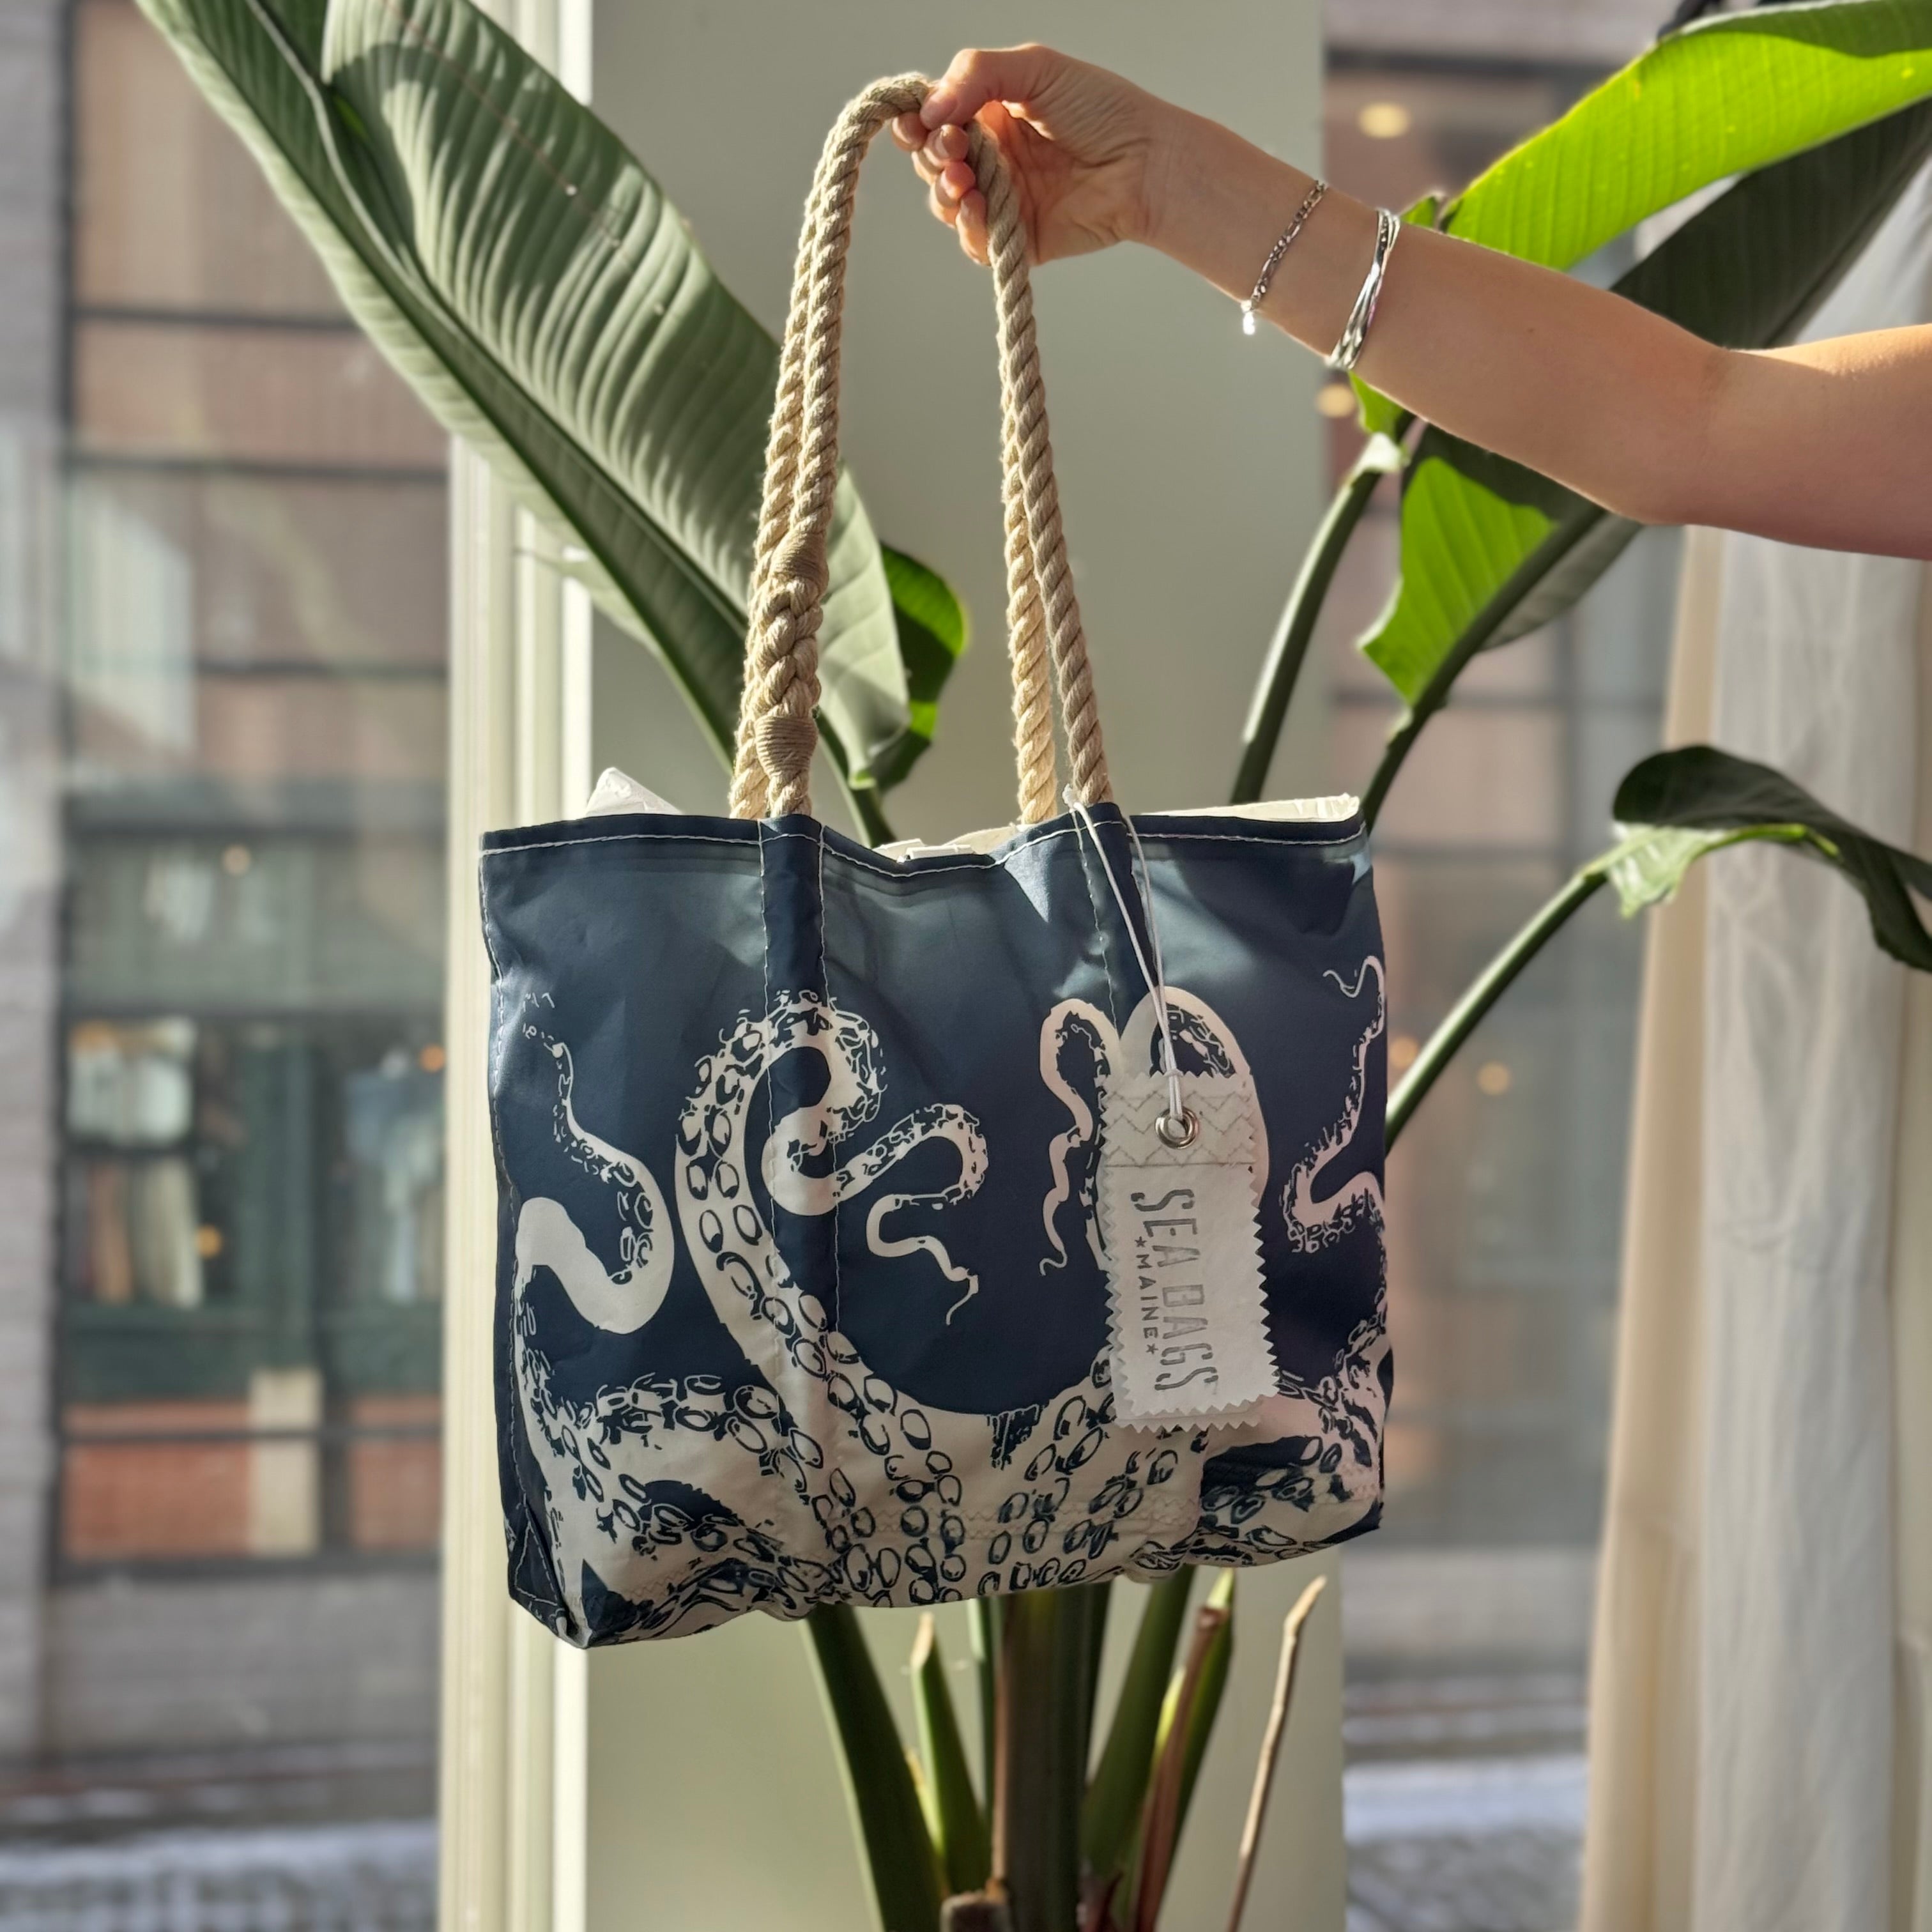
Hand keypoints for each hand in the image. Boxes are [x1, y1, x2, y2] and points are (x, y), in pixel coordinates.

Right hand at [890, 45, 1175, 266]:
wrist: (1144, 164)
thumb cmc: (1103, 109)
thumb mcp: (1036, 68)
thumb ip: (976, 73)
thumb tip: (928, 109)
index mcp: (994, 112)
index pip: (937, 117)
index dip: (919, 120)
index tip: (917, 121)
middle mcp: (994, 156)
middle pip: (934, 160)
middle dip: (932, 154)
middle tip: (952, 148)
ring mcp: (1004, 199)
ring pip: (948, 202)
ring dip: (943, 190)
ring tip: (963, 179)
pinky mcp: (1018, 238)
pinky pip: (976, 240)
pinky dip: (968, 225)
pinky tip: (977, 206)